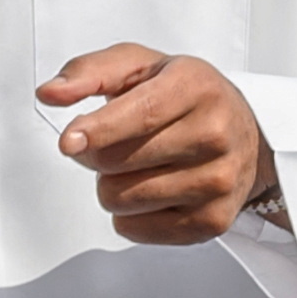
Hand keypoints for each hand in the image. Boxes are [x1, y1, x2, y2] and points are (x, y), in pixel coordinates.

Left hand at [37, 45, 278, 246]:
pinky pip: (135, 230)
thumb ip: (89, 72)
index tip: (69, 142)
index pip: (141, 114)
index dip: (98, 130)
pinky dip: (129, 214)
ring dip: (112, 185)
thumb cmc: (184, 97)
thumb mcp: (141, 67)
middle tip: (116, 143)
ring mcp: (218, 182)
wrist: (247, 134)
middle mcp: (215, 134)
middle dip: (98, 155)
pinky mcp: (212, 222)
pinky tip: (152, 192)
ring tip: (137, 167)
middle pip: (119, 162)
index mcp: (196, 87)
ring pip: (122, 200)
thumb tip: (49, 93)